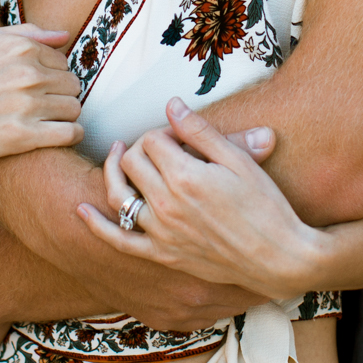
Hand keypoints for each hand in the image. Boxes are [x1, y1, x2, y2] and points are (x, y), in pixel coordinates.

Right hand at [0, 24, 82, 164]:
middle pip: (72, 84)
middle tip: (39, 105)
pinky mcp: (24, 136)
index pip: (63, 62)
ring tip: (43, 119)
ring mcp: (27, 105)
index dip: (51, 75)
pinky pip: (71, 133)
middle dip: (59, 94)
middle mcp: (28, 74)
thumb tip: (65, 36)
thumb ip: (27, 33)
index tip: (35, 87)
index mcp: (21, 48)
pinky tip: (54, 135)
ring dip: (63, 115)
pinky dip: (69, 135)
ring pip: (74, 108)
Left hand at [78, 99, 321, 301]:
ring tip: (118, 156)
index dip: (165, 131)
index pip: (153, 139)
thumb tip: (172, 105)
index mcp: (186, 176)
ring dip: (113, 171)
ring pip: (119, 194)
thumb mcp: (239, 161)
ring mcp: (162, 232)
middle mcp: (166, 205)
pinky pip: (119, 240)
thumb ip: (201, 131)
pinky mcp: (163, 255)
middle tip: (162, 147)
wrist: (280, 258)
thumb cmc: (267, 206)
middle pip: (132, 161)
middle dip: (142, 147)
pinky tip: (82, 209)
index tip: (182, 136)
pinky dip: (97, 224)